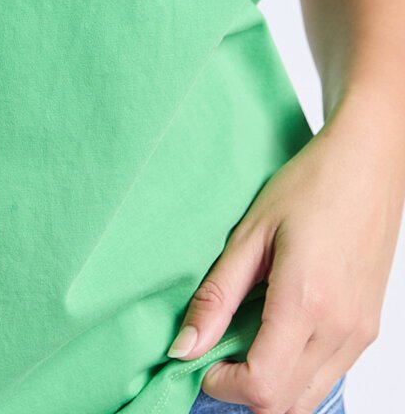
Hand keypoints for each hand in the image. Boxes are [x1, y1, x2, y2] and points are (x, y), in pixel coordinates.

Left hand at [165, 90, 404, 413]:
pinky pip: (328, 376)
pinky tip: (276, 332)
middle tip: (219, 354)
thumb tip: (185, 346)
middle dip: (243, 392)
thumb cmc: (311, 185)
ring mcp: (359, 333)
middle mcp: (340, 328)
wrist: (367, 164)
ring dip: (271, 386)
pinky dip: (297, 372)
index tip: (203, 360)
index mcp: (306, 301)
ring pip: (309, 398)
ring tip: (246, 341)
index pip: (263, 386)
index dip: (223, 386)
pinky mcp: (368, 330)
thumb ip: (217, 295)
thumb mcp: (250, 233)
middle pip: (285, 404)